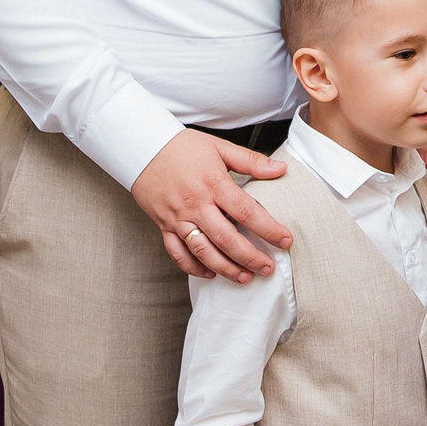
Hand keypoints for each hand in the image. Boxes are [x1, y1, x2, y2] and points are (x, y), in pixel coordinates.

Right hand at [135, 129, 290, 282]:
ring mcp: (178, 218)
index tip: (285, 241)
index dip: (268, 229)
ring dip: (225, 268)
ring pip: (203, 251)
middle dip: (250, 257)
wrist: (141, 148)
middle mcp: (196, 204)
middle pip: (227, 239)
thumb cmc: (182, 147)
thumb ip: (251, 161)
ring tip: (245, 278)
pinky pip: (178, 253)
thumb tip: (280, 169)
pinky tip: (210, 273)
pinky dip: (193, 267)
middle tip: (268, 269)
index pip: (247, 212)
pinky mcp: (164, 226)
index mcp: (213, 183)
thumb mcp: (219, 147)